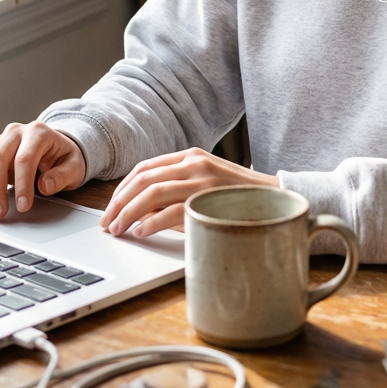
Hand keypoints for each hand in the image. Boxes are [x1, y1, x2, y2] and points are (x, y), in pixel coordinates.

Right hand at [0, 121, 85, 218]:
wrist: (57, 147)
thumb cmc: (64, 158)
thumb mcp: (74, 166)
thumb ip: (62, 175)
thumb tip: (45, 185)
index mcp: (39, 132)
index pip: (25, 158)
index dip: (22, 184)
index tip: (23, 206)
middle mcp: (16, 132)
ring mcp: (0, 140)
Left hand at [100, 147, 279, 237]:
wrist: (279, 199)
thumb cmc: (239, 198)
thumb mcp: (206, 184)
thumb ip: (178, 189)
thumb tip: (142, 210)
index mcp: (191, 156)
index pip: (145, 167)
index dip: (122, 189)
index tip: (110, 208)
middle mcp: (195, 162)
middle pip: (143, 178)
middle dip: (118, 202)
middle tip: (107, 222)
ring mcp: (203, 179)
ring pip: (152, 192)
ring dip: (128, 213)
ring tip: (119, 229)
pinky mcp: (210, 198)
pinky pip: (170, 210)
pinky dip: (150, 222)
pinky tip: (141, 232)